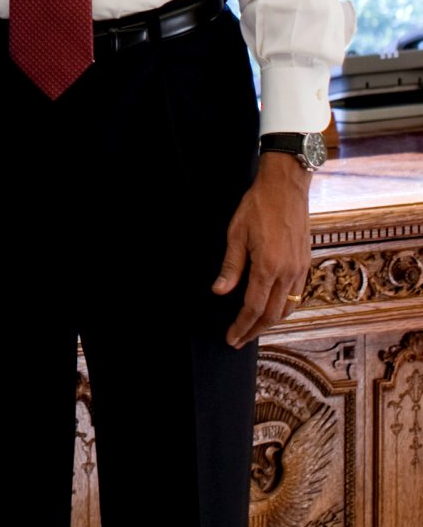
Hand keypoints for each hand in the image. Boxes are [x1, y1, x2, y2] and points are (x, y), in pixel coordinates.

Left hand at [213, 151, 311, 347]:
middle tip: (239, 340)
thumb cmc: (258, 206)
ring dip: (270, 323)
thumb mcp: (236, 233)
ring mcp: (300, 269)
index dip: (241, 326)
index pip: (253, 307)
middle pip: (272, 315)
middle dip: (254, 331)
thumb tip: (220, 291)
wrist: (287, 187)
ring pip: (287, 308)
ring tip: (253, 329)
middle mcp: (288, 273)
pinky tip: (272, 308)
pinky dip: (284, 309)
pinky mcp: (306, 263)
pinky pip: (297, 296)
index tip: (230, 338)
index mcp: (268, 266)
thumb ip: (231, 266)